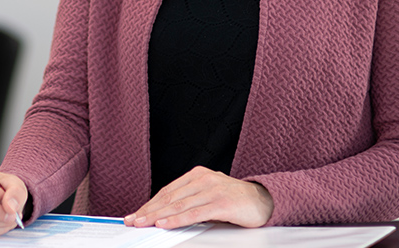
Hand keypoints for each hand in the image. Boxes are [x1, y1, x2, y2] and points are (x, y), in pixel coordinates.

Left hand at [125, 166, 272, 229]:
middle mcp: (203, 179)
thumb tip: (163, 216)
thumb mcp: (209, 196)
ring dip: (158, 215)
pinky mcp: (221, 203)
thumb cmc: (235, 201)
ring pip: (179, 204)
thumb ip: (189, 202)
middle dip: (148, 210)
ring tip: (143, 223)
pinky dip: (177, 219)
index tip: (135, 214)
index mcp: (197, 175)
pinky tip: (164, 224)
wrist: (265, 200)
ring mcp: (212, 190)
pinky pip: (194, 213)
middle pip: (169, 197)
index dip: (149, 203)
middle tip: (132, 220)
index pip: (167, 191)